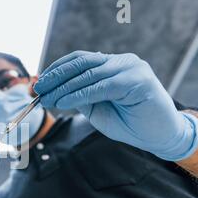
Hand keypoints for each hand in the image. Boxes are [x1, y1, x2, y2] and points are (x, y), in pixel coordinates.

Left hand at [34, 51, 197, 160]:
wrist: (159, 138)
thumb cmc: (129, 123)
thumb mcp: (96, 109)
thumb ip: (79, 97)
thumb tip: (53, 92)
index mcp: (113, 64)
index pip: (80, 59)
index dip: (57, 69)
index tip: (39, 82)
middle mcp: (122, 62)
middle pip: (82, 63)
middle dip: (56, 76)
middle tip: (38, 89)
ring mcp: (132, 68)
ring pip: (89, 74)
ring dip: (63, 87)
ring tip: (46, 98)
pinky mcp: (138, 80)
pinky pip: (101, 86)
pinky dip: (79, 94)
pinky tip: (63, 102)